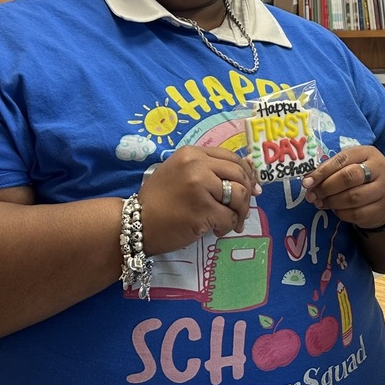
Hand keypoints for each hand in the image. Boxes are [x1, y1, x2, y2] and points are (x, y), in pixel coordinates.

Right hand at [137, 146, 259, 255]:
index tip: (251, 187)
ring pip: (239, 196)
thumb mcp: (180, 173)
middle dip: (248, 194)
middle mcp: (196, 165)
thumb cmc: (158, 201)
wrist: (132, 224)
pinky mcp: (202, 210)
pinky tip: (216, 230)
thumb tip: (248, 171)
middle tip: (243, 210)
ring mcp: (199, 187)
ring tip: (231, 222)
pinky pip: (229, 217)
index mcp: (192, 153)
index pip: (232, 158)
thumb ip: (208, 169)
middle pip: (239, 175)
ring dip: (240, 213)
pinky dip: (227, 226)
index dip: (246, 173)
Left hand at [301, 147, 384, 229]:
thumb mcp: (349, 165)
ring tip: (320, 203)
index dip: (322, 171)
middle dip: (326, 187)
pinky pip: (356, 214)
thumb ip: (330, 170)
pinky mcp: (380, 209)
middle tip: (313, 195)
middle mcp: (379, 169)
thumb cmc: (360, 177)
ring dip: (331, 202)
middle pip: (349, 177)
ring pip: (352, 198)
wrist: (384, 196)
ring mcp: (382, 190)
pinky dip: (341, 213)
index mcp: (368, 153)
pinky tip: (335, 210)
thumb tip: (308, 181)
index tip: (307, 182)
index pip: (342, 159)